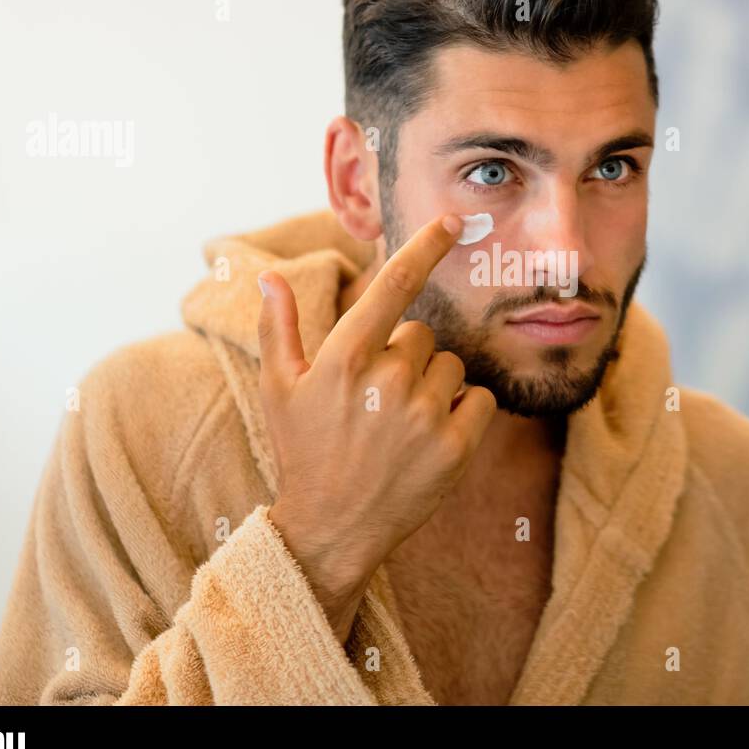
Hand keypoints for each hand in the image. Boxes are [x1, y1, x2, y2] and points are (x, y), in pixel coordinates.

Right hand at [257, 213, 496, 644]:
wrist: (332, 529)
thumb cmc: (304, 451)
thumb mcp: (279, 389)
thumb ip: (278, 327)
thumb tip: (269, 276)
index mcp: (344, 358)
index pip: (395, 284)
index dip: (426, 246)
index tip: (454, 220)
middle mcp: (388, 380)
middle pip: (423, 334)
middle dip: (407, 357)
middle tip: (378, 399)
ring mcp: (424, 415)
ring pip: (451, 367)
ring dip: (434, 385)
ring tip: (400, 423)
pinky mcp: (456, 448)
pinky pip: (480, 399)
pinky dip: (465, 411)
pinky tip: (431, 436)